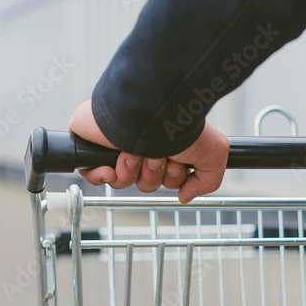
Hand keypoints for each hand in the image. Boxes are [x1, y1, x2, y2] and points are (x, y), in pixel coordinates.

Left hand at [68, 99, 229, 203]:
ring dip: (132, 170)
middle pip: (144, 183)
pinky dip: (102, 175)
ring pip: (121, 181)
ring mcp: (116, 144)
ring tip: (135, 151)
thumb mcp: (213, 154)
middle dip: (152, 174)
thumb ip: (208, 181)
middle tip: (156, 155)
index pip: (164, 179)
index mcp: (165, 146)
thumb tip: (185, 195)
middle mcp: (141, 144)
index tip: (177, 163)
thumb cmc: (179, 123)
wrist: (149, 110)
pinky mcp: (92, 142)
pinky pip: (91, 173)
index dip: (171, 178)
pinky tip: (112, 166)